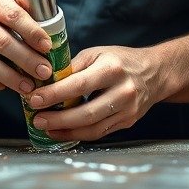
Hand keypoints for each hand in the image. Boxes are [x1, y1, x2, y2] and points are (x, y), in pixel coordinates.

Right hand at [0, 0, 53, 93]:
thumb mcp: (7, 3)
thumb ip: (27, 16)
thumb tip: (55, 37)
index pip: (13, 15)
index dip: (32, 31)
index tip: (48, 46)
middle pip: (2, 42)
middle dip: (27, 60)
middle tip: (45, 72)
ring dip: (12, 77)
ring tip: (30, 87)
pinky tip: (8, 86)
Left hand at [25, 45, 166, 142]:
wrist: (155, 73)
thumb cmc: (120, 60)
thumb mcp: (97, 53)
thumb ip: (73, 67)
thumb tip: (46, 81)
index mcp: (112, 69)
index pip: (79, 84)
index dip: (54, 94)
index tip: (34, 98)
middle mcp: (122, 91)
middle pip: (86, 113)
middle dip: (57, 119)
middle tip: (36, 119)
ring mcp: (127, 110)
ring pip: (92, 128)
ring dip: (66, 131)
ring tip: (45, 128)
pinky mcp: (128, 123)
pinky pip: (99, 133)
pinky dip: (79, 134)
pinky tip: (63, 131)